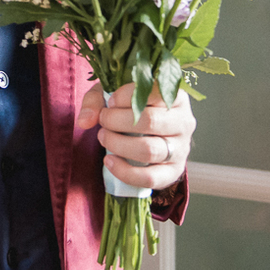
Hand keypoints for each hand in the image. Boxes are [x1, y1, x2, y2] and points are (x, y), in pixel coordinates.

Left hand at [76, 82, 195, 191]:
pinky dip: (125, 172)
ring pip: (149, 150)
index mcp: (175, 97)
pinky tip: (109, 161)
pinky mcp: (174, 172)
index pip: (153, 91)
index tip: (110, 101)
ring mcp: (181, 149)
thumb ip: (96, 101)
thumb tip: (85, 121)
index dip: (124, 96)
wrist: (150, 134)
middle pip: (150, 121)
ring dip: (118, 144)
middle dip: (116, 121)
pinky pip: (151, 178)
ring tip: (103, 137)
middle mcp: (184, 122)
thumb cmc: (132, 110)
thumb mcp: (114, 95)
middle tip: (103, 121)